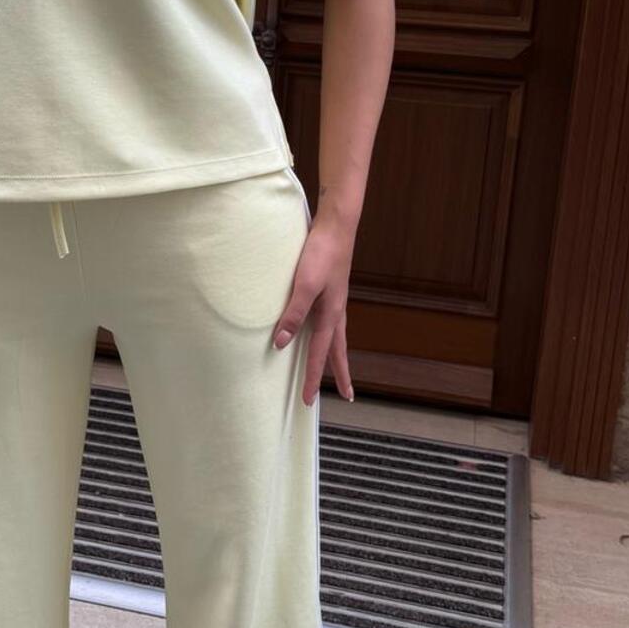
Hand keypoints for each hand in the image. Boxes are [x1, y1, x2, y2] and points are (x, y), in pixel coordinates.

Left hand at [272, 213, 355, 405]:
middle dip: (340, 374)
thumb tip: (280, 344)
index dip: (312, 379)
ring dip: (336, 356)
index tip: (307, 401)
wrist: (337, 226)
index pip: (319, 355)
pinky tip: (323, 330)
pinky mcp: (331, 291)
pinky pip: (330, 322)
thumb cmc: (321, 253)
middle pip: (338, 351)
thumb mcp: (303, 286)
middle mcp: (336, 312)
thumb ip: (293, 315)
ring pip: (337, 337)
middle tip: (348, 396)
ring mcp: (335, 301)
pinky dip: (329, 335)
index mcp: (331, 315)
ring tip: (338, 370)